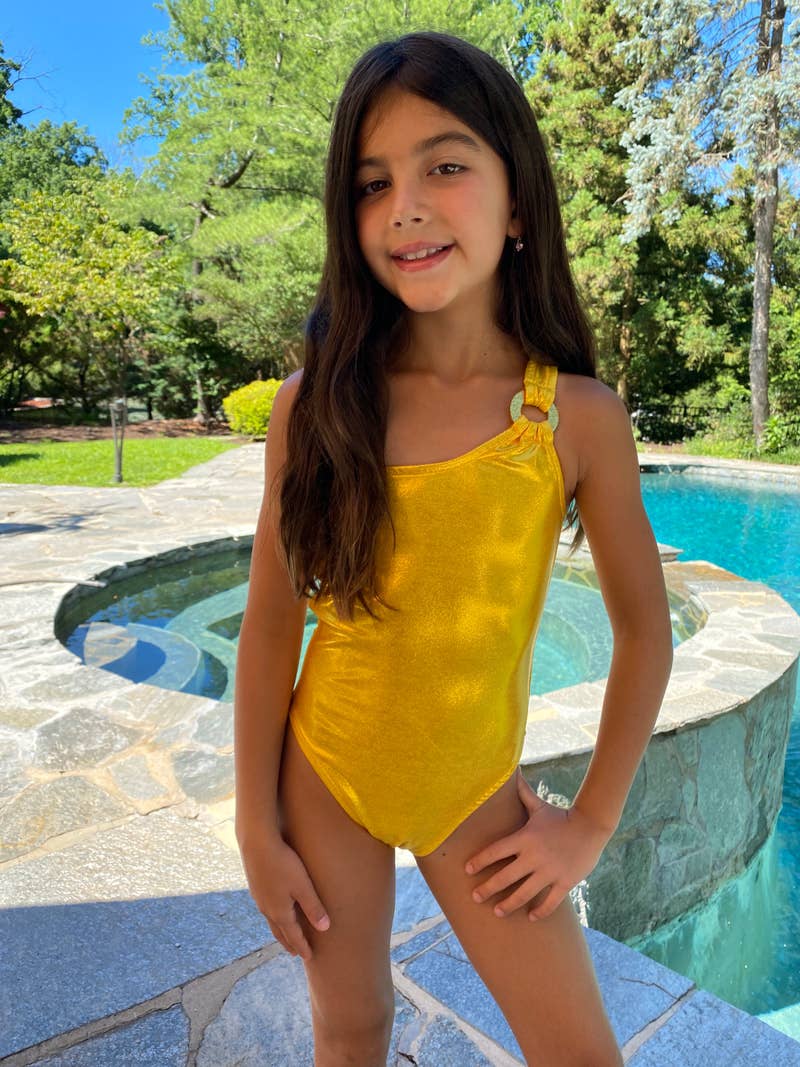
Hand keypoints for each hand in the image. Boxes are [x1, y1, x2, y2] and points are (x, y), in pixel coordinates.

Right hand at [237, 830, 330, 959]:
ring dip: (280, 931)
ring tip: (285, 935)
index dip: (302, 947)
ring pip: (271, 922)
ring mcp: (260, 899)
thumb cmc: (283, 863)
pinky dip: (273, 918)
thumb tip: (325, 928)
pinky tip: (274, 910)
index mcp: (280, 912)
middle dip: (289, 943)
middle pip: (280, 932)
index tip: (309, 958)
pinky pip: (266, 910)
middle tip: (296, 952)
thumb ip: (313, 907)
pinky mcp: (256, 887)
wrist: (256, 844)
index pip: (293, 936)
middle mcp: (268, 909)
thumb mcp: (302, 886)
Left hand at [464, 769, 612, 921]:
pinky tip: (531, 917)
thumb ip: (523, 793)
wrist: (591, 825)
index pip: (496, 851)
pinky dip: (540, 911)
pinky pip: (549, 901)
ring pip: (524, 893)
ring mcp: (549, 871)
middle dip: (488, 888)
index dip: (480, 861)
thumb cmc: (560, 816)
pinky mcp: (564, 882)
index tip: (467, 870)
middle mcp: (534, 856)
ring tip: (497, 912)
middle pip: (505, 876)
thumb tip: (513, 771)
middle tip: (475, 897)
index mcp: (524, 838)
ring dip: (509, 904)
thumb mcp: (539, 806)